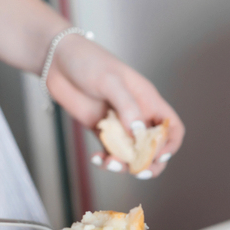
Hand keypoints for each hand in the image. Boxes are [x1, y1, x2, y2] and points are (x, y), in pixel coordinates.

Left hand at [47, 35, 184, 177]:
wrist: (56, 59)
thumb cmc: (89, 61)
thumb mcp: (111, 80)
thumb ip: (127, 107)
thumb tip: (139, 134)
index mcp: (148, 102)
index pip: (172, 128)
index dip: (170, 144)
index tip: (157, 154)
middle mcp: (137, 116)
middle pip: (154, 147)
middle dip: (149, 163)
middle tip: (136, 170)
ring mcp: (119, 125)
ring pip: (132, 155)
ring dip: (124, 165)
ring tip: (109, 164)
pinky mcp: (101, 131)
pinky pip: (110, 153)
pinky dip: (106, 161)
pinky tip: (96, 158)